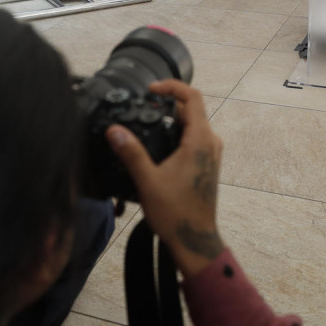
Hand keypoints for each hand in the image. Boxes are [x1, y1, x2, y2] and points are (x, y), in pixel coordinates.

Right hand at [107, 80, 224, 276]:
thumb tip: (114, 130)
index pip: (192, 97)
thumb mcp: (148, 181)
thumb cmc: (175, 213)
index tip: (151, 89)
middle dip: (167, 103)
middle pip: (192, 108)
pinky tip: (158, 143)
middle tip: (144, 105)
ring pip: (193, 123)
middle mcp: (210, 143)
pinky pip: (194, 136)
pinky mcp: (207, 163)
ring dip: (172, 118)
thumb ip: (131, 152)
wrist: (194, 239)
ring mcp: (211, 153)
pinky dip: (177, 132)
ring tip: (148, 122)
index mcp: (200, 140)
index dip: (171, 86)